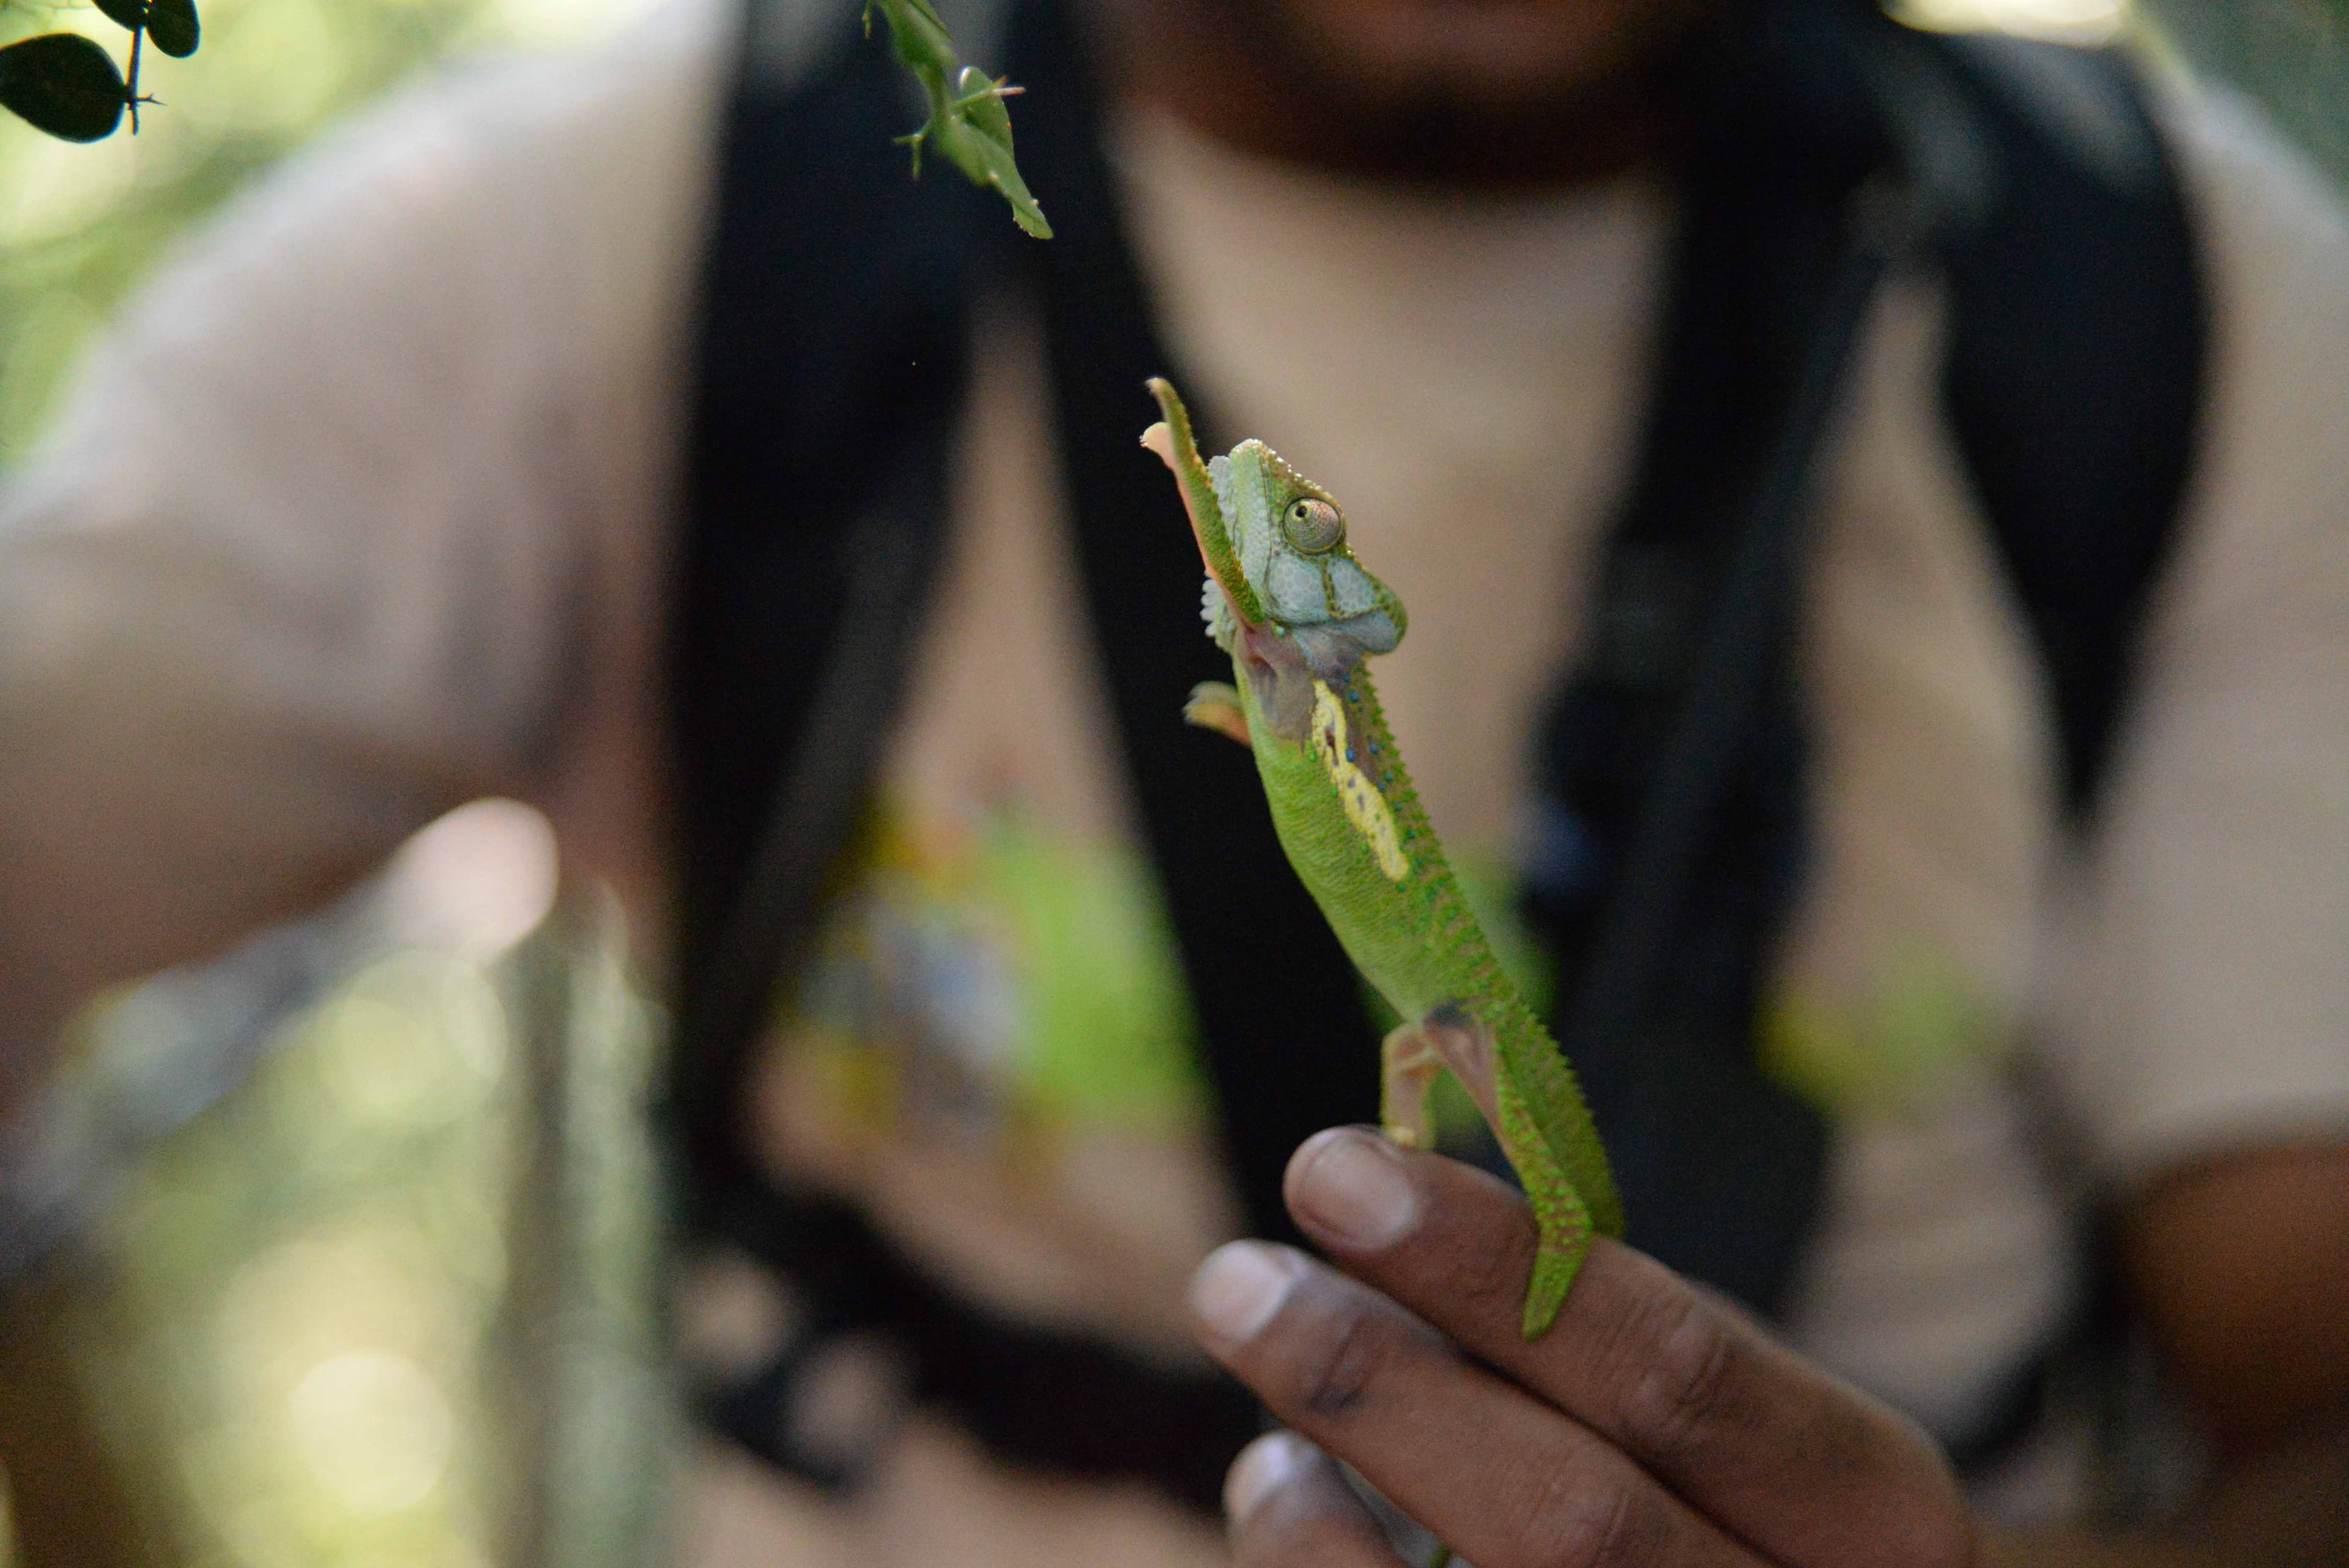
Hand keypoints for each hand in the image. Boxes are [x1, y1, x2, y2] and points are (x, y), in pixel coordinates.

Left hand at [1188, 1127, 1975, 1567]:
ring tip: (1265, 1437)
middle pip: (1573, 1521)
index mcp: (1875, 1516)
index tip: (1332, 1166)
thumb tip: (1388, 1196)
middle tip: (1234, 1282)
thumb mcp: (1734, 1421)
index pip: (1676, 1372)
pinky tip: (1290, 1507)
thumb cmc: (1742, 1520)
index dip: (1492, 1263)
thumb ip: (1596, 1324)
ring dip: (1322, 1517)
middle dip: (1382, 1386)